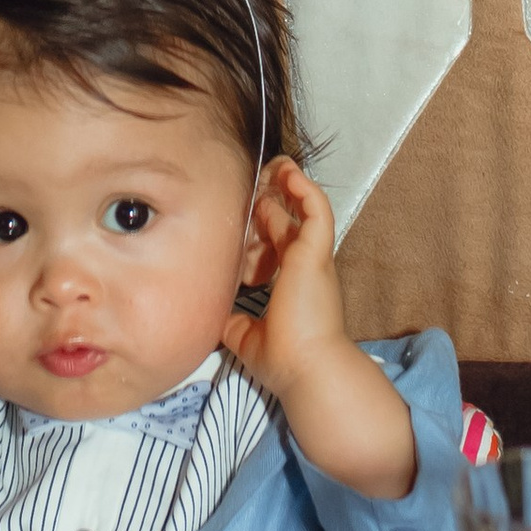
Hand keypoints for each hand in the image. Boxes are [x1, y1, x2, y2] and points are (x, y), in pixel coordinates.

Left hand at [222, 161, 416, 500]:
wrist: (305, 368)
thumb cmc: (281, 357)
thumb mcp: (244, 335)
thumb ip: (232, 320)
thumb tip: (213, 313)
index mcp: (288, 282)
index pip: (273, 243)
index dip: (258, 226)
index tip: (240, 214)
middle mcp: (302, 265)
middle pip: (285, 219)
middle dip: (269, 196)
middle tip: (255, 174)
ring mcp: (311, 256)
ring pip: (303, 208)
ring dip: (289, 184)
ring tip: (276, 163)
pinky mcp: (316, 251)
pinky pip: (316, 210)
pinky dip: (305, 189)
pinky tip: (290, 172)